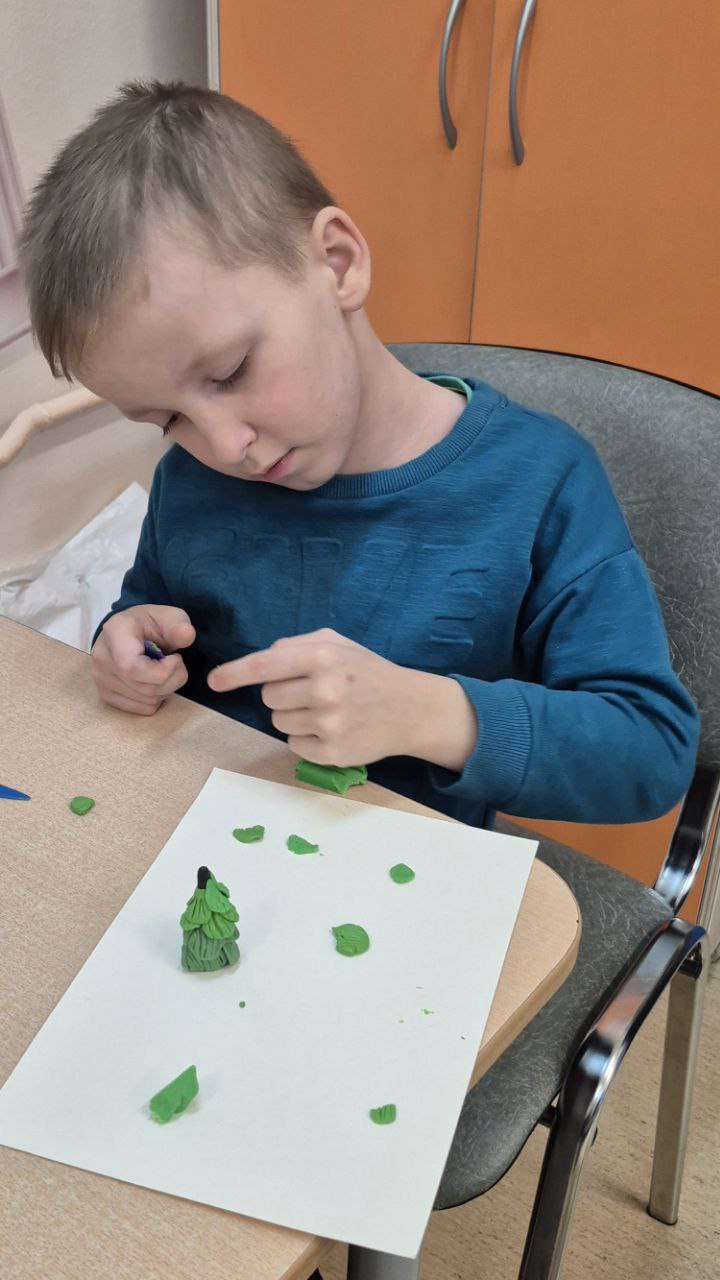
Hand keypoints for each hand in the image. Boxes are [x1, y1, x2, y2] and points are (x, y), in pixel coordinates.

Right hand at [91, 605, 195, 714]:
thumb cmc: (150, 624)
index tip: (176, 658)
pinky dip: (156, 698)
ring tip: (162, 668)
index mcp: (115, 632)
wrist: (130, 632)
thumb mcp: (168, 616)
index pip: (132, 667)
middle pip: (145, 688)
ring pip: (147, 700)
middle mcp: (102, 657)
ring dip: (166, 689)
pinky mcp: (106, 695)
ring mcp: (100, 679)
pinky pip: (142, 708)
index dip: (162, 671)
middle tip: (176, 662)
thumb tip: (187, 635)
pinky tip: (152, 680)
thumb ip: (178, 624)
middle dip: (172, 679)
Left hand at [207, 628, 476, 770]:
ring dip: (293, 716)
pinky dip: (306, 738)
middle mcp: (324, 690)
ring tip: (325, 710)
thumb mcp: (338, 644)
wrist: (411, 709)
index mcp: (323, 656)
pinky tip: (332, 729)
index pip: (265, 665)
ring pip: (277, 721)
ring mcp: (328, 725)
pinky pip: (293, 745)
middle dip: (282, 693)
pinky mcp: (332, 753)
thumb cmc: (369, 671)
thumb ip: (296, 645)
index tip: (214, 681)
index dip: (234, 673)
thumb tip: (261, 662)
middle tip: (312, 692)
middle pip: (268, 696)